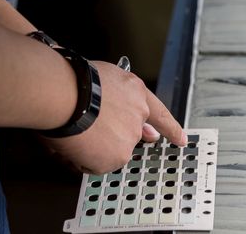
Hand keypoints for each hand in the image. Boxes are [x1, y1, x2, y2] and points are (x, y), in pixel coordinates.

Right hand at [42, 61, 186, 173]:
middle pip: (130, 134)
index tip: (181, 139)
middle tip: (92, 129)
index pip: (160, 114)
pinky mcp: (118, 156)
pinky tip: (76, 143)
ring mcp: (130, 136)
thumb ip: (124, 101)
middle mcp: (138, 114)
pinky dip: (85, 159)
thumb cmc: (75, 81)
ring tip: (77, 129)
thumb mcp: (104, 79)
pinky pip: (98, 164)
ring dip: (95, 146)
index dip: (171, 128)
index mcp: (136, 91)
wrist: (64, 93)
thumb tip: (140, 126)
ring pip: (111, 150)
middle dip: (115, 136)